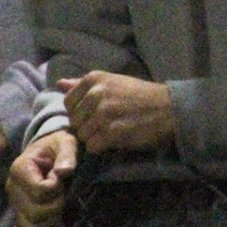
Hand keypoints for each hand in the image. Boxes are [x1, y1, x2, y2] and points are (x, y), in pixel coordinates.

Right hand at [7, 130, 78, 226]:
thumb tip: (65, 171)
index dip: (56, 189)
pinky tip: (57, 223)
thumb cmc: (55, 147)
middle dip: (56, 206)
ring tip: (60, 208)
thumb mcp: (65, 142)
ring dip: (52, 222)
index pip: (40, 191)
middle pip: (36, 213)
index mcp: (19, 169)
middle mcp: (12, 189)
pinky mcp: (20, 216)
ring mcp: (15, 205)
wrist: (45, 153)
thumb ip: (67, 154)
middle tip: (63, 194)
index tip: (61, 178)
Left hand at [59, 72, 174, 154]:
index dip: (80, 113)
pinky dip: (102, 147)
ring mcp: (104, 113)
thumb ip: (83, 84)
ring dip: (95, 138)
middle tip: (106, 125)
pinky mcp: (112, 132)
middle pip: (74, 121)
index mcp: (94, 79)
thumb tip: (59, 84)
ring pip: (82, 135)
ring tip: (112, 132)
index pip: (68, 103)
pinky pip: (93, 146)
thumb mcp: (111, 82)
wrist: (168, 109)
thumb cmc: (140, 95)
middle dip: (87, 127)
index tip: (96, 114)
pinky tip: (115, 140)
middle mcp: (96, 93)